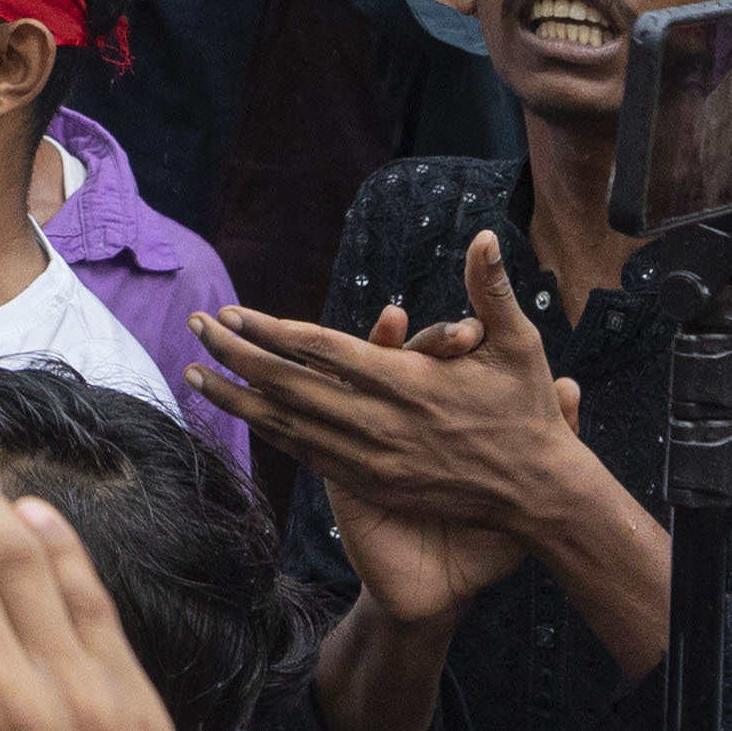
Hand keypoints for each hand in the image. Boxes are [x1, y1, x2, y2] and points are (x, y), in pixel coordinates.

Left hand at [191, 237, 586, 621]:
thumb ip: (493, 290)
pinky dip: (269, 432)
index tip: (233, 312)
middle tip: (196, 326)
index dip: (270, 331)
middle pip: (288, 386)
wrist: (537, 494)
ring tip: (194, 374)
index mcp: (405, 384)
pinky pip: (306, 455)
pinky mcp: (371, 483)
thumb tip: (484, 236)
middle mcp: (378, 424)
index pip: (320, 351)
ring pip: (286, 427)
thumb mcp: (520, 346)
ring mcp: (370, 459)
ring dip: (236, 399)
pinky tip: (243, 416)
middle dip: (235, 356)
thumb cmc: (527, 414)